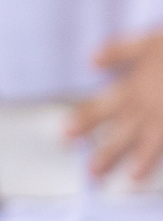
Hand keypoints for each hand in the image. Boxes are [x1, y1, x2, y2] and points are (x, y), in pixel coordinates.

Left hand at [69, 30, 162, 181]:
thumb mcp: (148, 42)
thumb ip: (119, 51)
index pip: (104, 107)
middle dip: (107, 152)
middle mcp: (150, 105)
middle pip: (124, 131)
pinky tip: (158, 168)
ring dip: (141, 160)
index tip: (66, 134)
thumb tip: (91, 61)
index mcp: (135, 86)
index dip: (85, 120)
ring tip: (130, 179)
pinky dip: (162, 154)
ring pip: (152, 141)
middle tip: (92, 172)